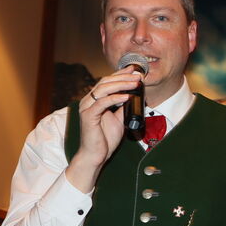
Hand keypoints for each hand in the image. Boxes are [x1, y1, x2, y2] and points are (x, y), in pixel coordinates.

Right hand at [66, 68, 142, 192]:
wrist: (96, 155)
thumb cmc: (105, 138)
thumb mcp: (119, 119)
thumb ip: (123, 107)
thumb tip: (135, 96)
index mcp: (95, 100)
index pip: (108, 82)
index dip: (121, 75)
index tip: (135, 70)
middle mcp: (89, 101)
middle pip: (105, 82)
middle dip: (123, 77)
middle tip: (138, 75)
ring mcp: (87, 107)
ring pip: (103, 89)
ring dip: (121, 85)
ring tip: (135, 83)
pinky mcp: (88, 116)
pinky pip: (102, 103)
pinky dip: (115, 98)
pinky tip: (126, 96)